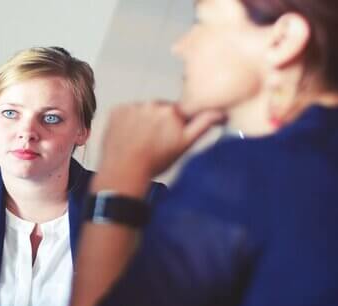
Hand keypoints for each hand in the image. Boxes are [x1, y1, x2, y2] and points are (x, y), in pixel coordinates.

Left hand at [99, 101, 223, 179]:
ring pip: (143, 111)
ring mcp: (132, 106)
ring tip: (140, 141)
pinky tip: (128, 137)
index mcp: (172, 111)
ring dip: (143, 121)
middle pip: (160, 110)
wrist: (124, 171)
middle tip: (155, 142)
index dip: (177, 123)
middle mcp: (153, 104)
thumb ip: (203, 125)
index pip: (180, 111)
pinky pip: (126, 112)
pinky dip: (127, 121)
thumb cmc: (155, 162)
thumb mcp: (184, 145)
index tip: (171, 133)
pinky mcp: (116, 110)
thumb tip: (221, 113)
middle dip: (160, 122)